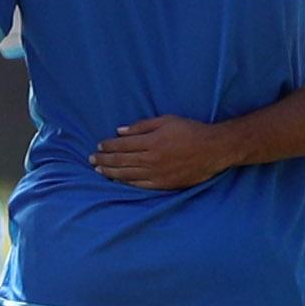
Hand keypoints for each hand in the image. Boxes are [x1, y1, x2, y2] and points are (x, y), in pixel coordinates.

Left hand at [91, 115, 232, 191]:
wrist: (213, 150)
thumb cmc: (191, 131)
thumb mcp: (166, 120)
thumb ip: (142, 126)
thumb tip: (120, 131)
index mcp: (151, 141)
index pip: (122, 145)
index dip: (108, 146)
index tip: (99, 146)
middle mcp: (151, 159)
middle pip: (121, 161)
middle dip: (103, 160)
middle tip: (91, 159)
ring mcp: (157, 174)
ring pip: (127, 174)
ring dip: (110, 173)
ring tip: (98, 171)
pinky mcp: (164, 184)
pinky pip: (140, 185)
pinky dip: (126, 183)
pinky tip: (117, 181)